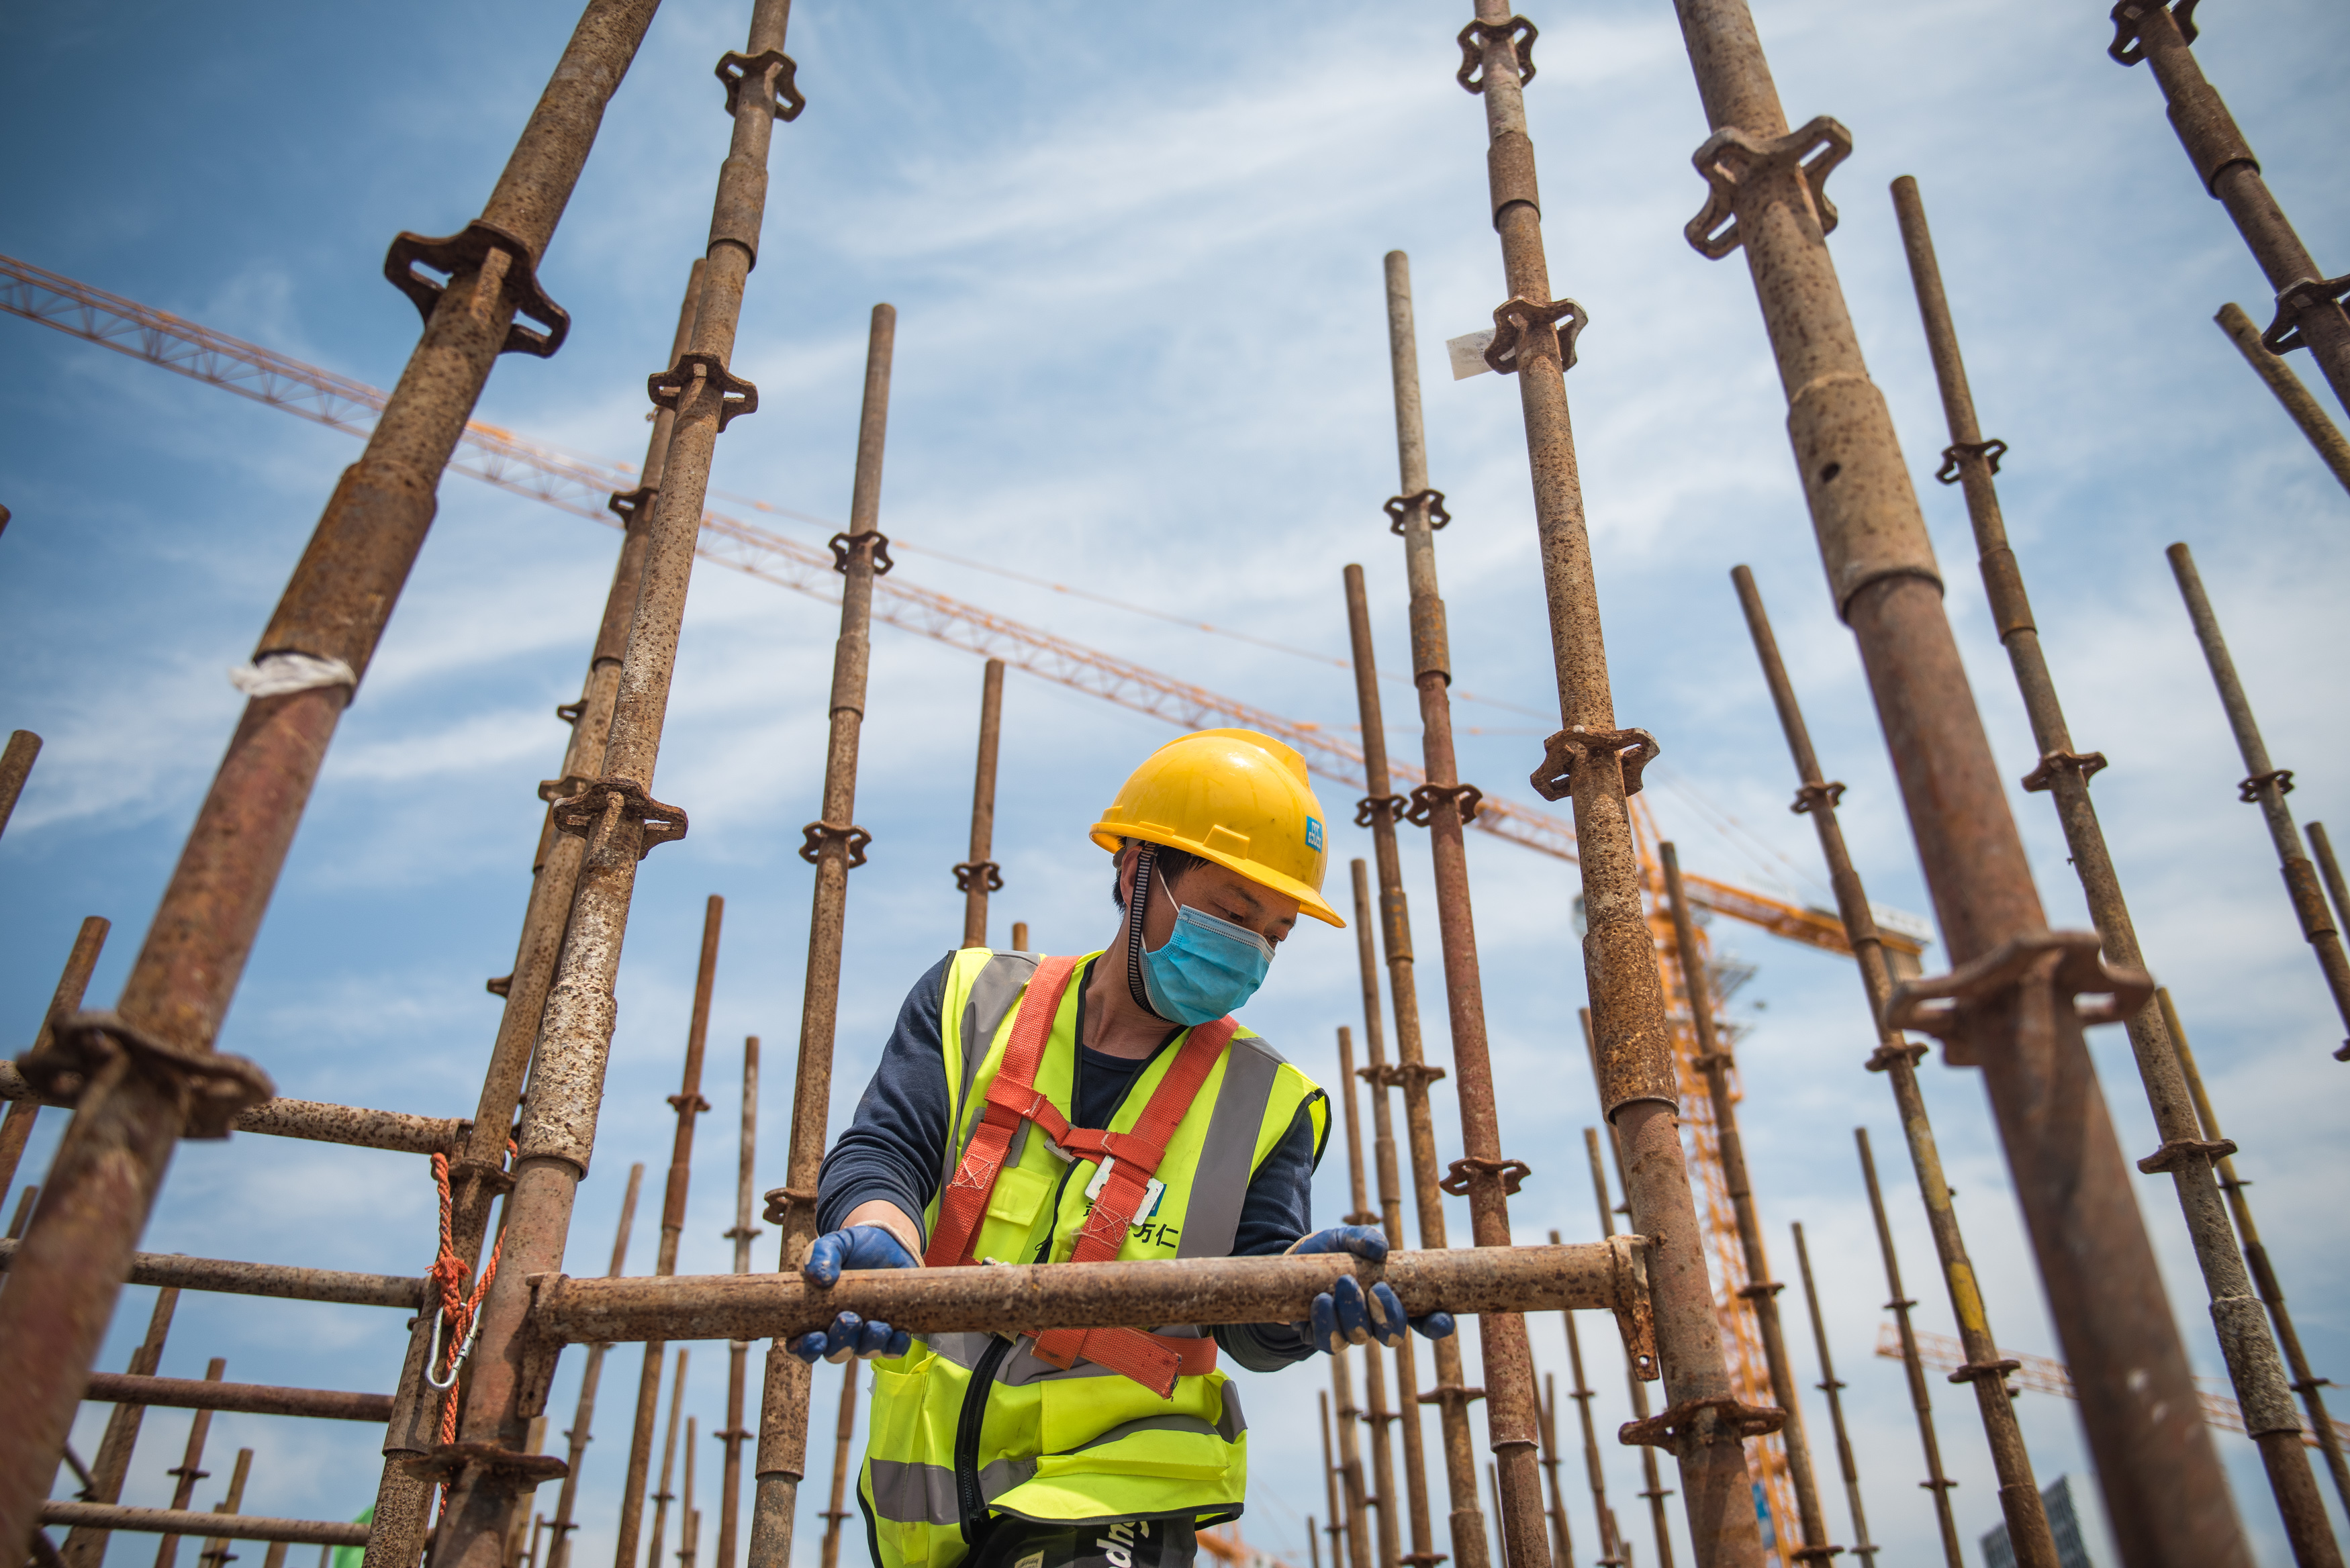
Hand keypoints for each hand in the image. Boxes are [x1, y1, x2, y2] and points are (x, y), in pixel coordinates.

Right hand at [790, 1224, 917, 1363]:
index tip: (816, 1337)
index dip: (806, 1350)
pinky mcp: (891, 1328)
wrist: (887, 1241)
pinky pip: (894, 1348)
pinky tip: (900, 1334)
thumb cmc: (853, 1247)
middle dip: (842, 1342)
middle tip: (849, 1318)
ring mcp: (866, 1332)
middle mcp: (839, 1330)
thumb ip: (821, 1255)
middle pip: (835, 1353)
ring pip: (865, 1352)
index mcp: (814, 1316)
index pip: (802, 1346)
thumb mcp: (834, 1244)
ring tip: (878, 1325)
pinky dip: (897, 1346)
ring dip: (871, 1344)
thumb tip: (819, 1277)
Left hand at [1288, 1224, 1455, 1352]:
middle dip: (1388, 1316)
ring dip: (1354, 1311)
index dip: (1436, 1326)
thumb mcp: (1348, 1237)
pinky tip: (1321, 1300)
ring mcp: (1349, 1332)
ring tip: (1343, 1282)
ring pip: (1360, 1337)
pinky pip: (1329, 1342)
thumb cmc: (1330, 1252)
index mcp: (1392, 1301)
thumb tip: (1380, 1248)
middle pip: (1392, 1336)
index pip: (1423, 1321)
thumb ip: (1365, 1237)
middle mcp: (1374, 1322)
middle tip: (1378, 1289)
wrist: (1291, 1264)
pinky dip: (1327, 1321)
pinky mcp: (1322, 1337)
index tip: (1443, 1320)